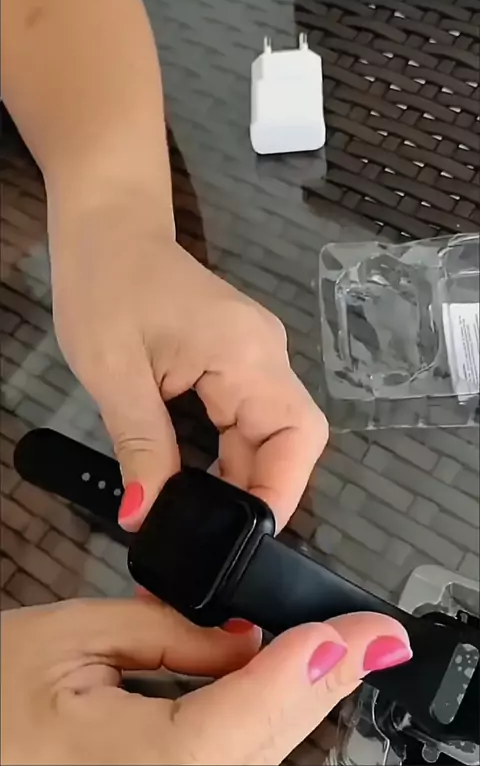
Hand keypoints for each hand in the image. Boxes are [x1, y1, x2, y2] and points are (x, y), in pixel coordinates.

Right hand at [1, 598, 411, 764]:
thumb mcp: (71, 636)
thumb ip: (168, 633)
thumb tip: (245, 639)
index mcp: (124, 764)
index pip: (238, 720)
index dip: (307, 671)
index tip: (362, 635)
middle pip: (263, 752)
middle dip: (323, 689)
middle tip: (372, 641)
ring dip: (298, 708)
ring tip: (333, 653)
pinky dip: (264, 730)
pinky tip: (276, 689)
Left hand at [50, 207, 327, 529]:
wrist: (106, 229)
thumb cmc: (104, 285)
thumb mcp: (115, 373)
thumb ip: (140, 446)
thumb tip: (144, 515)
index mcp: (246, 352)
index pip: (297, 432)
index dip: (284, 491)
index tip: (246, 540)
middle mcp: (264, 355)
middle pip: (287, 439)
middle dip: (254, 494)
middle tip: (213, 542)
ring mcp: (253, 356)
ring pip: (267, 435)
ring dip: (239, 480)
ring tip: (203, 523)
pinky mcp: (236, 361)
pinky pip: (245, 421)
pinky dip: (226, 457)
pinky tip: (199, 485)